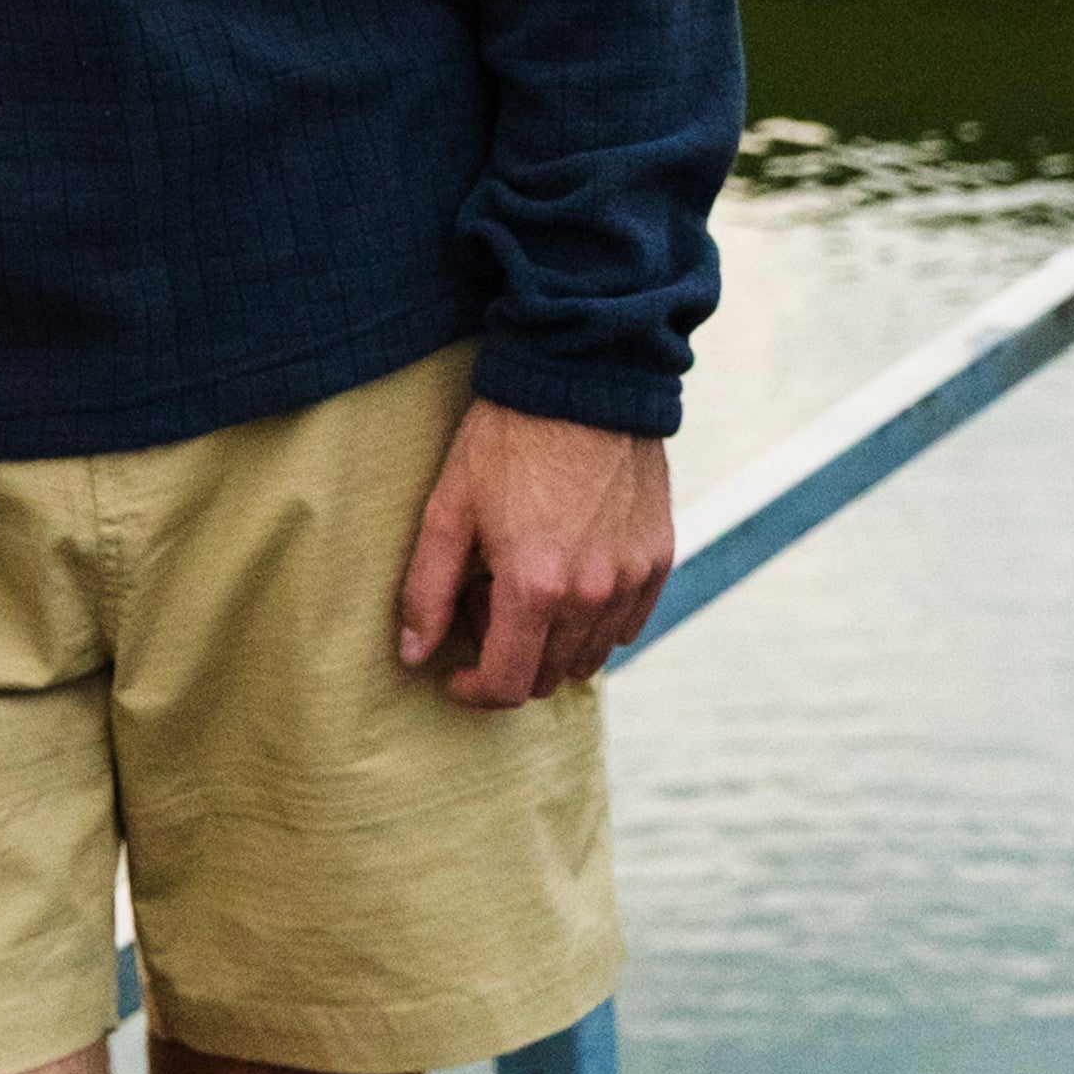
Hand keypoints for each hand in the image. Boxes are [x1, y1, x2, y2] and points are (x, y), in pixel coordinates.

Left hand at [397, 399, 671, 707]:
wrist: (582, 382)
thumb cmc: (506, 441)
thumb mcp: (448, 509)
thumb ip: (427, 590)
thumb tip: (414, 654)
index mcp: (534, 587)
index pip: (509, 684)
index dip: (474, 692)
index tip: (455, 675)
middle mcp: (592, 594)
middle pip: (549, 676)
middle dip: (508, 658)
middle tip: (483, 600)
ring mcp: (632, 578)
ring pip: (590, 656)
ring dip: (551, 642)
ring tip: (525, 581)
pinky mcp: (659, 558)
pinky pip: (627, 623)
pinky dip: (594, 620)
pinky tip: (567, 574)